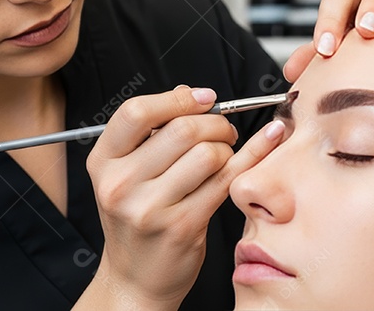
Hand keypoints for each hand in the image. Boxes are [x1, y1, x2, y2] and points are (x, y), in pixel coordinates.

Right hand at [81, 85, 285, 309]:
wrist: (135, 279)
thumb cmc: (136, 222)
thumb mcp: (126, 174)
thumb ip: (151, 133)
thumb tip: (189, 93)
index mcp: (104, 162)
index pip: (137, 112)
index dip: (177, 99)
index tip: (204, 98)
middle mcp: (121, 184)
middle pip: (181, 129)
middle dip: (214, 122)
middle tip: (223, 130)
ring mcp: (150, 208)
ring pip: (207, 154)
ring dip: (227, 147)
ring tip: (224, 156)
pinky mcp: (182, 226)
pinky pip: (226, 180)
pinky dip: (253, 155)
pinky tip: (270, 139)